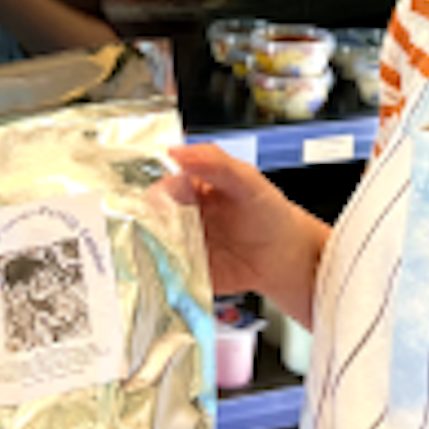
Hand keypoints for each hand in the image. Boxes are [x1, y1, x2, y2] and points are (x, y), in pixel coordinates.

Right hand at [164, 138, 323, 318]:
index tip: (155, 202)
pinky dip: (160, 277)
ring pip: (153, 248)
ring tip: (156, 256)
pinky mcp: (184, 273)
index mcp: (190, 188)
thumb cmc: (267, 213)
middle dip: (144, 225)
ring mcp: (180, 246)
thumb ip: (214, 162)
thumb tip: (176, 151)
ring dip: (149, 253)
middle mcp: (180, 216)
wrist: (284, 256)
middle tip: (151, 232)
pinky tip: (162, 276)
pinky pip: (165, 275)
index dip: (156, 194)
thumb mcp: (246, 179)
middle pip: (150, 219)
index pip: (161, 187)